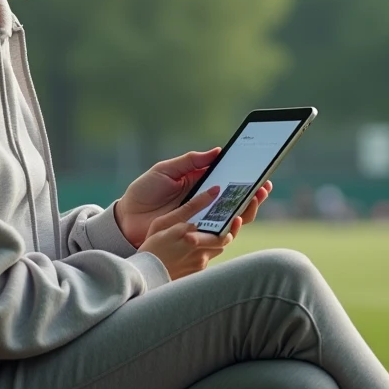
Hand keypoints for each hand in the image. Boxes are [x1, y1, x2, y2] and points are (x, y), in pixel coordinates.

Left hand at [114, 148, 273, 246]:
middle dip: (254, 196)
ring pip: (231, 220)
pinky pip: (215, 237)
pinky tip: (231, 223)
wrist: (126, 218)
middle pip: (237, 202)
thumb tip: (217, 151)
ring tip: (248, 204)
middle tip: (262, 189)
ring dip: (244, 213)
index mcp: (202, 184)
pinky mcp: (194, 237)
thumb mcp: (165, 170)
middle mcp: (206, 204)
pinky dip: (225, 231)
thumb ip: (190, 161)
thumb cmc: (145, 191)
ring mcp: (202, 222)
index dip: (248, 179)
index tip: (262, 175)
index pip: (231, 181)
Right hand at [139, 187, 235, 279]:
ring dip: (215, 239)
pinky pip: (205, 258)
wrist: (143, 275)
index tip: (237, 216)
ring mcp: (199, 266)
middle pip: (223, 242)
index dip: (234, 226)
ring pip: (215, 250)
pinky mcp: (195, 273)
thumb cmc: (152, 245)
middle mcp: (200, 255)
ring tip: (209, 229)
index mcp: (193, 241)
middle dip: (227, 231)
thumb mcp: (165, 222)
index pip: (224, 234)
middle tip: (231, 218)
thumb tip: (213, 192)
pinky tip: (193, 243)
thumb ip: (190, 207)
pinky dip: (203, 249)